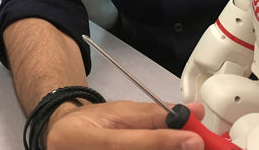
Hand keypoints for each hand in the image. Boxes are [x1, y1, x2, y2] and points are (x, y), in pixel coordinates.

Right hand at [45, 101, 205, 149]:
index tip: (194, 140)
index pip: (129, 143)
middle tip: (195, 144)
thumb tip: (193, 111)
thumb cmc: (90, 125)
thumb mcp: (118, 111)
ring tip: (181, 143)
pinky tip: (169, 148)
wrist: (63, 141)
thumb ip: (154, 114)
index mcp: (90, 141)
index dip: (162, 142)